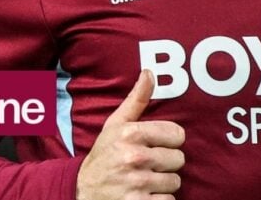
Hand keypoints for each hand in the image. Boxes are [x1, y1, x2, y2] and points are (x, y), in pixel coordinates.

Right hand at [77, 70, 185, 199]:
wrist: (81, 191)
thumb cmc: (104, 155)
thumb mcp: (115, 125)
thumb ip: (136, 100)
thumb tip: (150, 72)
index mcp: (130, 134)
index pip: (178, 134)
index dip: (169, 141)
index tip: (156, 145)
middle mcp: (134, 157)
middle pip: (179, 159)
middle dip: (166, 164)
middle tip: (148, 165)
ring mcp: (136, 184)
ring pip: (175, 182)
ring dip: (162, 184)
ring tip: (144, 181)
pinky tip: (144, 195)